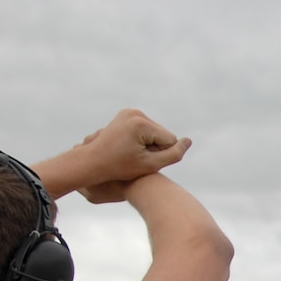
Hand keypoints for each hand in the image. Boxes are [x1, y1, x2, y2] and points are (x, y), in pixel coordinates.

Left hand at [36, 110, 191, 200]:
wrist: (92, 161)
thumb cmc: (120, 168)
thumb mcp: (150, 165)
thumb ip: (173, 154)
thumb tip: (188, 141)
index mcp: (141, 123)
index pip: (169, 140)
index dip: (161, 155)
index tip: (142, 162)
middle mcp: (135, 113)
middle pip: (162, 134)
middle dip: (155, 148)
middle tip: (136, 159)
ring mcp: (129, 112)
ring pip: (155, 132)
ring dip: (149, 144)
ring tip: (132, 154)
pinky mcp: (126, 114)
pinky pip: (145, 129)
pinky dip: (141, 139)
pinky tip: (129, 147)